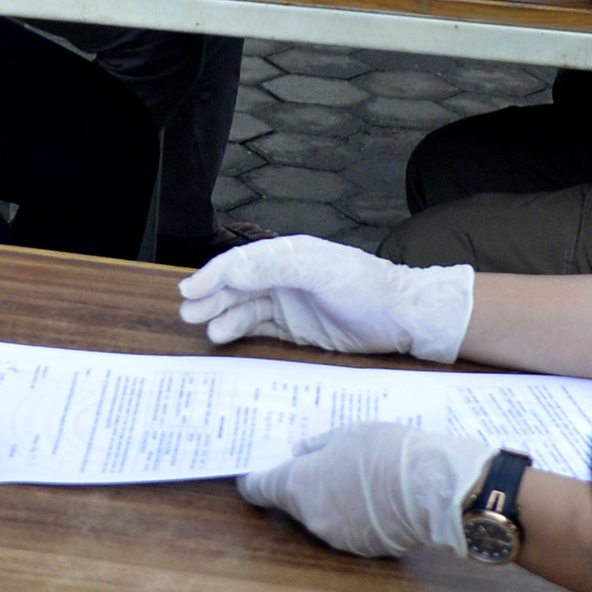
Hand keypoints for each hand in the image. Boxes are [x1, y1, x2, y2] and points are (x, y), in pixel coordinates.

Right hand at [177, 234, 472, 361]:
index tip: (190, 289)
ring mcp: (288, 303)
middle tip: (187, 312)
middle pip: (237, 285)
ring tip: (202, 326)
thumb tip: (234, 271)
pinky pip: (258, 327)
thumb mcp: (321, 272)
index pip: (242, 262)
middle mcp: (284, 277)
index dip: (213, 274)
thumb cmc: (367, 288)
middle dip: (210, 296)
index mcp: (289, 255)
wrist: (403, 318)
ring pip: (244, 307)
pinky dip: (239, 331)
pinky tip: (224, 336)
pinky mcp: (294, 329)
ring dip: (221, 315)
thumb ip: (277, 267)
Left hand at [237, 421, 487, 557]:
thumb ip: (317, 446)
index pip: (258, 489)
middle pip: (293, 502)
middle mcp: (311, 517)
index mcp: (298, 485)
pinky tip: (377, 496)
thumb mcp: (347, 434)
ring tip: (358, 476)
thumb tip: (300, 454)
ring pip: (322, 515)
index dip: (254, 479)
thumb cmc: (386, 451)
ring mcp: (337, 536)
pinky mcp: (363, 547)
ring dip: (331, 500)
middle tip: (323, 462)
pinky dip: (354, 514)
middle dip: (303, 485)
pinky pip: (348, 527)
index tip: (253, 471)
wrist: (433, 487)